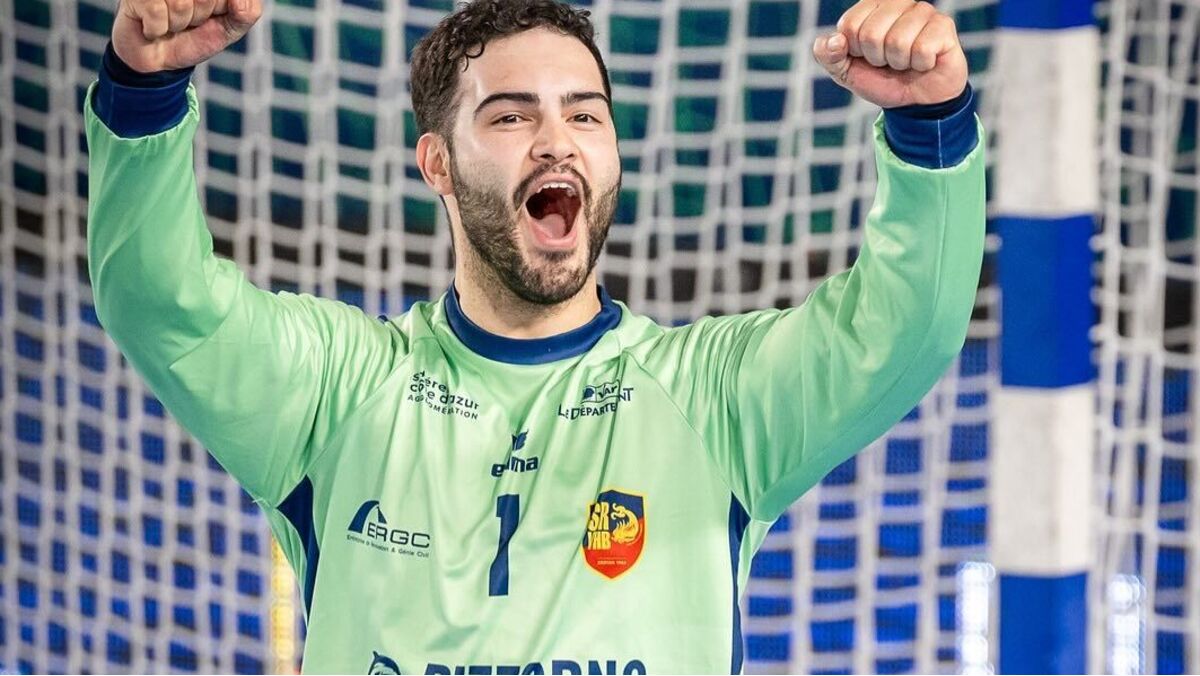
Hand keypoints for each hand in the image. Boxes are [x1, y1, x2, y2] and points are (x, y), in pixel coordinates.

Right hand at [112, 0, 261, 72]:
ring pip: (180, 4)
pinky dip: (158, 28)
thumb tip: (239, 0)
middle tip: (190, 21)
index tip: (211, 15)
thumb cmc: (196, 37)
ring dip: (178, 23)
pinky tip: (153, 25)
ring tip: (171, 23)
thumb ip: (246, 13)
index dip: (219, 9)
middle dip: (200, 16)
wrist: (160, 60)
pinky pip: (156, 11)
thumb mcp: (229, 29)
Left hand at [813, 0, 967, 107]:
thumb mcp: (845, 71)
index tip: (867, 56)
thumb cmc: (881, 78)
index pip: (849, 25)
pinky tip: (924, 62)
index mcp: (871, 6)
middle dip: (877, 58)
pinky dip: (920, 65)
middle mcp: (898, 2)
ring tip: (906, 62)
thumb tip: (835, 41)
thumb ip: (828, 55)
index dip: (855, 51)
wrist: (916, 100)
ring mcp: (923, 11)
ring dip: (899, 62)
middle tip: (888, 62)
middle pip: (871, 34)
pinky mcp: (944, 25)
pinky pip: (922, 49)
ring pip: (898, 41)